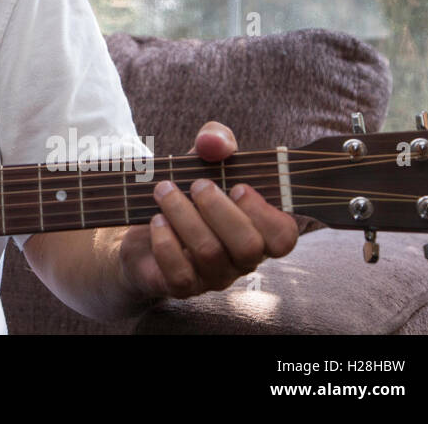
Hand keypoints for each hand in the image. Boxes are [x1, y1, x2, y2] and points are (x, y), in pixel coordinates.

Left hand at [118, 121, 298, 300]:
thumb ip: (216, 141)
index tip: (239, 186)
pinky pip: (180, 274)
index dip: (265, 213)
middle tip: (197, 185)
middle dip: (219, 209)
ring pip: (210, 254)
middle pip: (248, 247)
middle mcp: (241, 259)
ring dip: (184, 215)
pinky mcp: (181, 286)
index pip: (283, 237)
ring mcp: (212, 276)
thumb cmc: (187, 191)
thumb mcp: (202, 159)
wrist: (144, 223)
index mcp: (257, 230)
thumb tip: (214, 142)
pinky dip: (166, 243)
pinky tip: (156, 220)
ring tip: (164, 190)